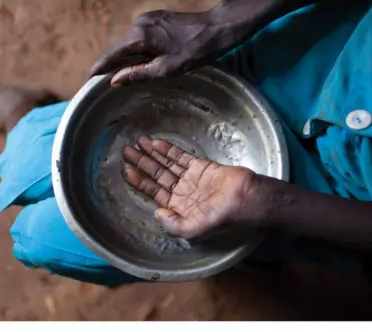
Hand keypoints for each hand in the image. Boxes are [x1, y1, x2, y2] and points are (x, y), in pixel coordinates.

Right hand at [90, 1, 309, 86]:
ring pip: (131, 42)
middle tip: (104, 82)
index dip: (100, 67)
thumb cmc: (195, 50)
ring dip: (128, 57)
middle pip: (120, 47)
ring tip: (124, 75)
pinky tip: (143, 60)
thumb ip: (138, 74)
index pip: (112, 54)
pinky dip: (138, 49)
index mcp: (140, 35)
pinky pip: (140, 36)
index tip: (88, 78)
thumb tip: (115, 81)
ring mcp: (148, 18)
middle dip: (114, 64)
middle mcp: (140, 23)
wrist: (216, 28)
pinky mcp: (156, 17)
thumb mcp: (167, 68)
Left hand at [122, 135, 257, 238]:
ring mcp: (191, 178)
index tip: (126, 170)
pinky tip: (156, 142)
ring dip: (152, 153)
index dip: (140, 182)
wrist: (245, 198)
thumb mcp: (195, 229)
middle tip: (126, 151)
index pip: (154, 193)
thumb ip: (173, 225)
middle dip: (142, 163)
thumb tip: (155, 212)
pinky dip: (168, 150)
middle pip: (157, 175)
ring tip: (138, 141)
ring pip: (166, 164)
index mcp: (179, 208)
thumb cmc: (221, 217)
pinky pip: (180, 156)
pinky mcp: (200, 166)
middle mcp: (182, 192)